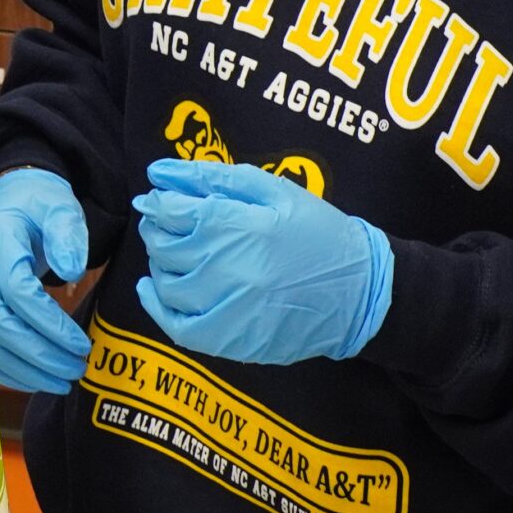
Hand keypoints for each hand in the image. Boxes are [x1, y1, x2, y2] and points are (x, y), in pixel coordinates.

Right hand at [0, 168, 91, 393]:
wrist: (2, 203)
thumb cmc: (34, 206)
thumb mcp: (57, 205)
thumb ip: (67, 233)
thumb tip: (72, 272)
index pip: (16, 289)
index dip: (49, 321)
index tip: (81, 342)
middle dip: (37, 352)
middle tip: (75, 368)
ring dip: (24, 368)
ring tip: (63, 380)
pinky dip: (8, 369)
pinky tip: (37, 379)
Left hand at [134, 157, 392, 364]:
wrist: (360, 293)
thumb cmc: (318, 233)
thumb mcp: (275, 191)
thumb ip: (214, 178)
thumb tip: (158, 172)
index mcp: (243, 227)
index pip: (173, 212)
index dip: (157, 203)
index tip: (157, 199)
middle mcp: (231, 270)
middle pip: (166, 247)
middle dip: (157, 229)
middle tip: (166, 222)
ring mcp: (229, 308)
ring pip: (167, 283)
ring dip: (160, 263)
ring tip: (174, 251)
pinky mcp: (232, 340)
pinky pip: (176, 326)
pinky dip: (156, 306)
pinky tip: (152, 287)